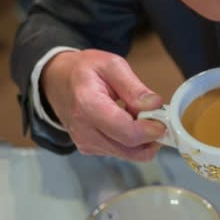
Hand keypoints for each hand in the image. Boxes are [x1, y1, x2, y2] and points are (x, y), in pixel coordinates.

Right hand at [40, 49, 165, 160]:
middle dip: (151, 137)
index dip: (151, 131)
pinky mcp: (89, 149)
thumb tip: (155, 105)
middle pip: (130, 149)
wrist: (56, 81)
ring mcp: (85, 143)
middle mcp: (84, 131)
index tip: (163, 120)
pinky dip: (131, 141)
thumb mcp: (111, 65)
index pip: (127, 133)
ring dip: (142, 140)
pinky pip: (120, 152)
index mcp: (88, 106)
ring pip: (128, 154)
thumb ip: (134, 87)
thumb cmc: (84, 70)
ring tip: (139, 117)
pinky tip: (127, 123)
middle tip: (157, 118)